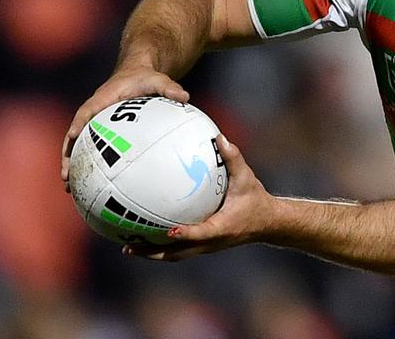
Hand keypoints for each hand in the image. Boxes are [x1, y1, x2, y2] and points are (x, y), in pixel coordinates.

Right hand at [61, 67, 189, 188]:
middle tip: (65, 175)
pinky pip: (92, 147)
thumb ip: (169, 87)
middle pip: (75, 134)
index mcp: (103, 98)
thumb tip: (185, 97)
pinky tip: (93, 184)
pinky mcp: (101, 129)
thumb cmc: (145, 76)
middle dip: (68, 154)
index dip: (79, 123)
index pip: (87, 111)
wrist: (137, 72)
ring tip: (68, 187)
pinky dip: (89, 163)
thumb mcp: (158, 79)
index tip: (73, 136)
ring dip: (72, 164)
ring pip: (79, 145)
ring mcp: (96, 122)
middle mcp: (94, 111)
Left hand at [124, 135, 273, 260]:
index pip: (201, 234)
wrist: (266, 223)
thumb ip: (233, 158)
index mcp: (222, 228)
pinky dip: (160, 247)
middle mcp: (211, 242)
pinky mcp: (202, 247)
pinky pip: (178, 250)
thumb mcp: (247, 177)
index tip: (169, 231)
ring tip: (127, 247)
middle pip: (177, 253)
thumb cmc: (255, 199)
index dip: (186, 235)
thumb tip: (219, 137)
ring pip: (174, 256)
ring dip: (151, 253)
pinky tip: (144, 237)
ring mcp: (205, 247)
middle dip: (153, 251)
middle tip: (129, 245)